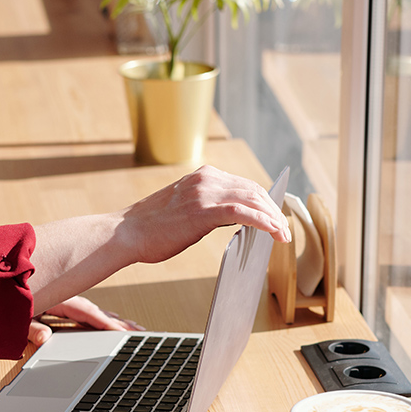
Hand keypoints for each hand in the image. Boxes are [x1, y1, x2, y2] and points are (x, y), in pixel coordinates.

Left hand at [27, 296, 143, 347]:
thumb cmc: (5, 301)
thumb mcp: (18, 316)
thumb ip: (31, 329)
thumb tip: (44, 338)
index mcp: (57, 299)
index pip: (87, 312)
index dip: (105, 322)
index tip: (122, 331)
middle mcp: (64, 299)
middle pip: (96, 311)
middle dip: (117, 322)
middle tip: (138, 331)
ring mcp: (64, 302)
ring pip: (93, 310)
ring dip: (111, 319)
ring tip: (131, 328)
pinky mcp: (61, 305)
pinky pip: (85, 312)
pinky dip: (99, 317)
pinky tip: (108, 323)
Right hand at [117, 165, 290, 264]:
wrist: (126, 233)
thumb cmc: (151, 228)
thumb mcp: (185, 208)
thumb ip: (209, 207)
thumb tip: (236, 219)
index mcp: (203, 176)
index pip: (245, 185)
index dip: (265, 201)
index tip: (276, 216)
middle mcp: (207, 179)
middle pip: (254, 190)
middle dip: (274, 210)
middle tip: (284, 229)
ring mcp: (205, 193)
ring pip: (253, 200)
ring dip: (273, 218)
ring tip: (283, 235)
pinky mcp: (204, 211)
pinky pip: (243, 213)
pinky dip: (263, 222)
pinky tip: (274, 232)